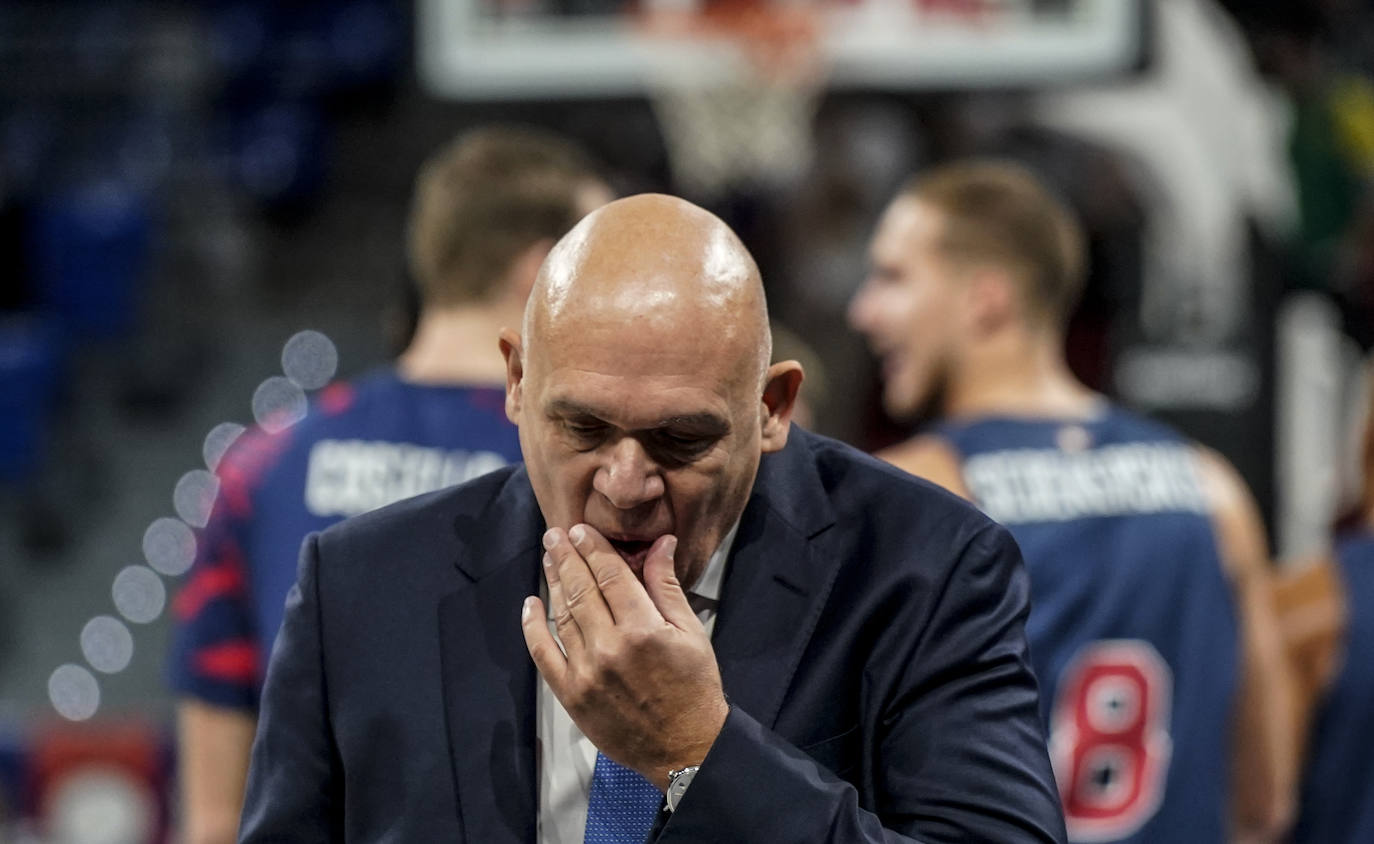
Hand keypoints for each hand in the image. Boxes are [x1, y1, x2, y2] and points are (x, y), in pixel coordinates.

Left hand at [521, 524, 728, 788]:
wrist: (685, 748)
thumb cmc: (694, 687)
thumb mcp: (691, 632)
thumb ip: (668, 586)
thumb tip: (661, 542)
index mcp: (642, 629)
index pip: (610, 575)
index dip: (592, 548)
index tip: (579, 530)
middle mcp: (609, 648)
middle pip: (581, 590)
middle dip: (565, 557)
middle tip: (554, 535)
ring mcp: (586, 673)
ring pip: (562, 616)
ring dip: (553, 583)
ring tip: (548, 560)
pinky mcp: (571, 695)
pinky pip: (544, 654)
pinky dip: (533, 628)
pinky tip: (530, 605)